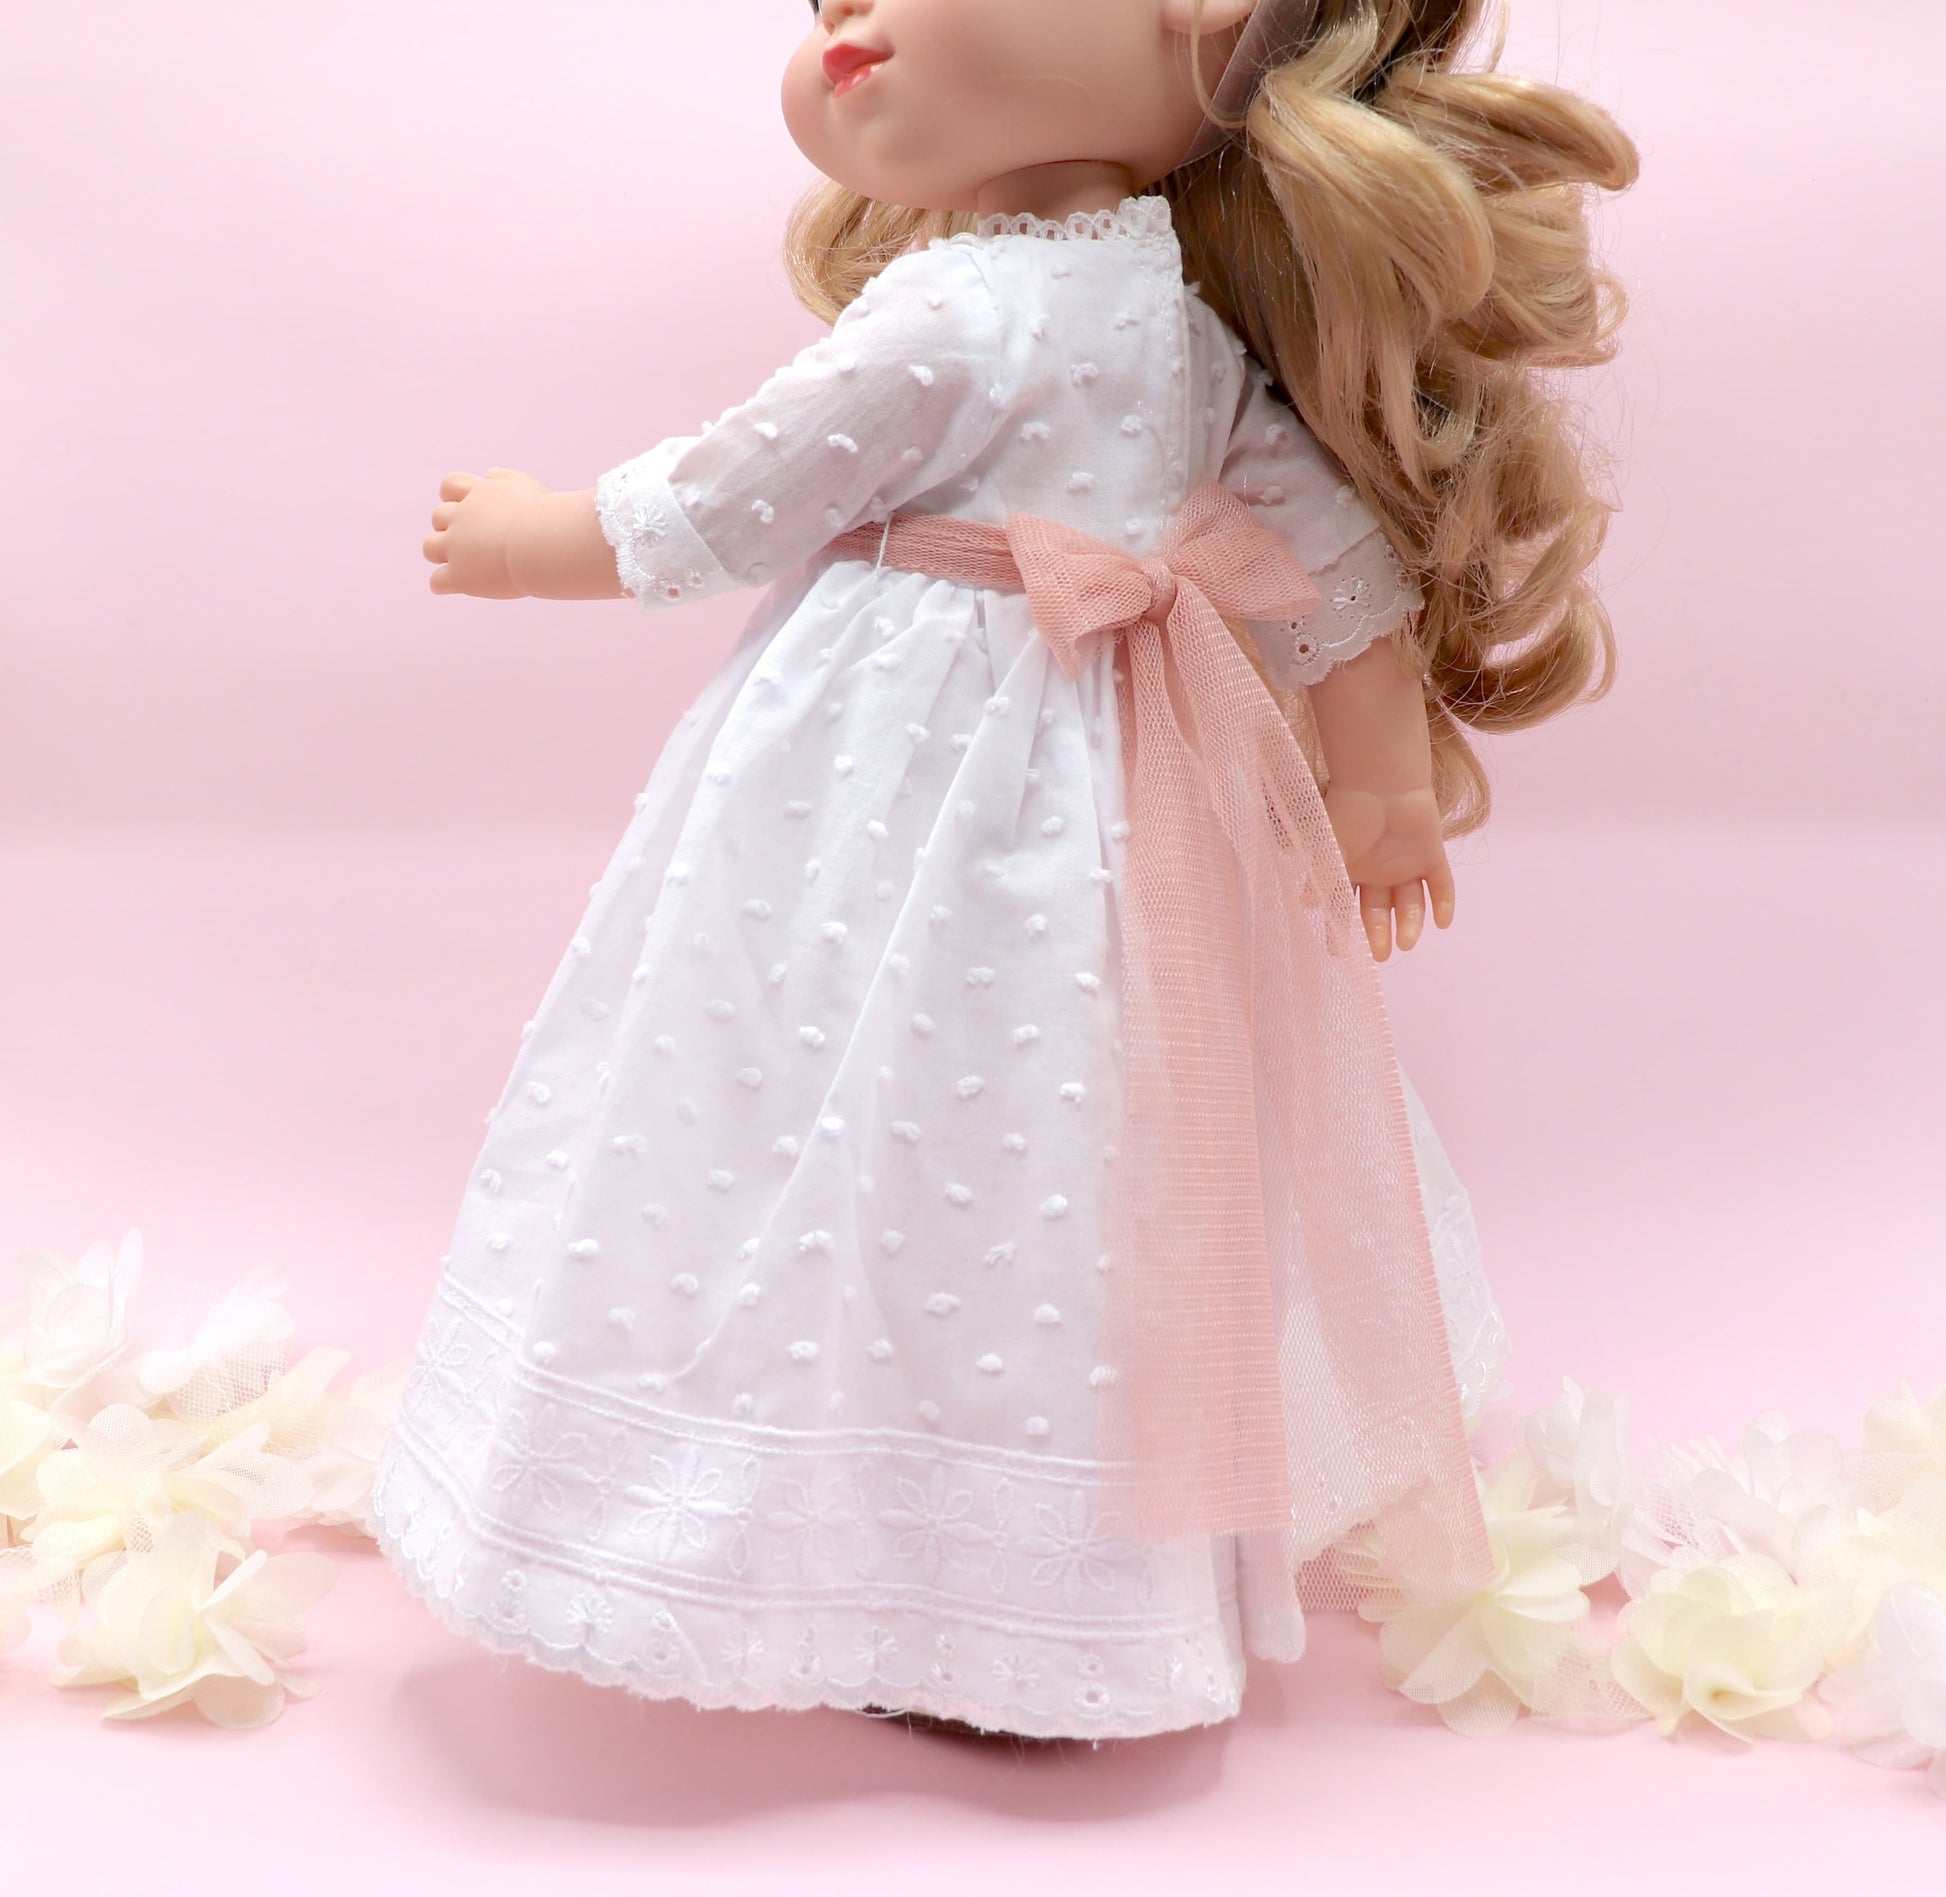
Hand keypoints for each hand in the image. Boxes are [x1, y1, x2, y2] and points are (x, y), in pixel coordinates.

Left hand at [423, 467, 551, 598]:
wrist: (543, 543)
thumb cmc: (544, 517)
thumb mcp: (526, 487)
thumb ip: (505, 479)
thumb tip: (489, 475)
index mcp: (477, 494)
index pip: (450, 486)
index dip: (456, 497)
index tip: (475, 510)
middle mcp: (461, 518)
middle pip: (438, 517)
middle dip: (453, 527)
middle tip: (477, 542)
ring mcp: (457, 548)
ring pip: (430, 548)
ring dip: (441, 554)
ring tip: (465, 564)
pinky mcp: (460, 576)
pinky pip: (437, 583)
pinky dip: (444, 584)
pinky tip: (462, 585)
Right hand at [1320, 781, 1455, 960]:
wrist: (1383, 780)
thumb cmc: (1349, 811)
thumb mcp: (1331, 846)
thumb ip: (1324, 875)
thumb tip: (1307, 904)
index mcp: (1351, 870)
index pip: (1345, 906)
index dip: (1341, 928)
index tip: (1339, 950)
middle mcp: (1378, 872)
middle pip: (1379, 910)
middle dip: (1379, 933)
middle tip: (1382, 955)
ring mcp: (1406, 865)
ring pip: (1410, 902)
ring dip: (1410, 923)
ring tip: (1406, 943)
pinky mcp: (1431, 855)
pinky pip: (1441, 884)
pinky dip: (1444, 903)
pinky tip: (1443, 923)